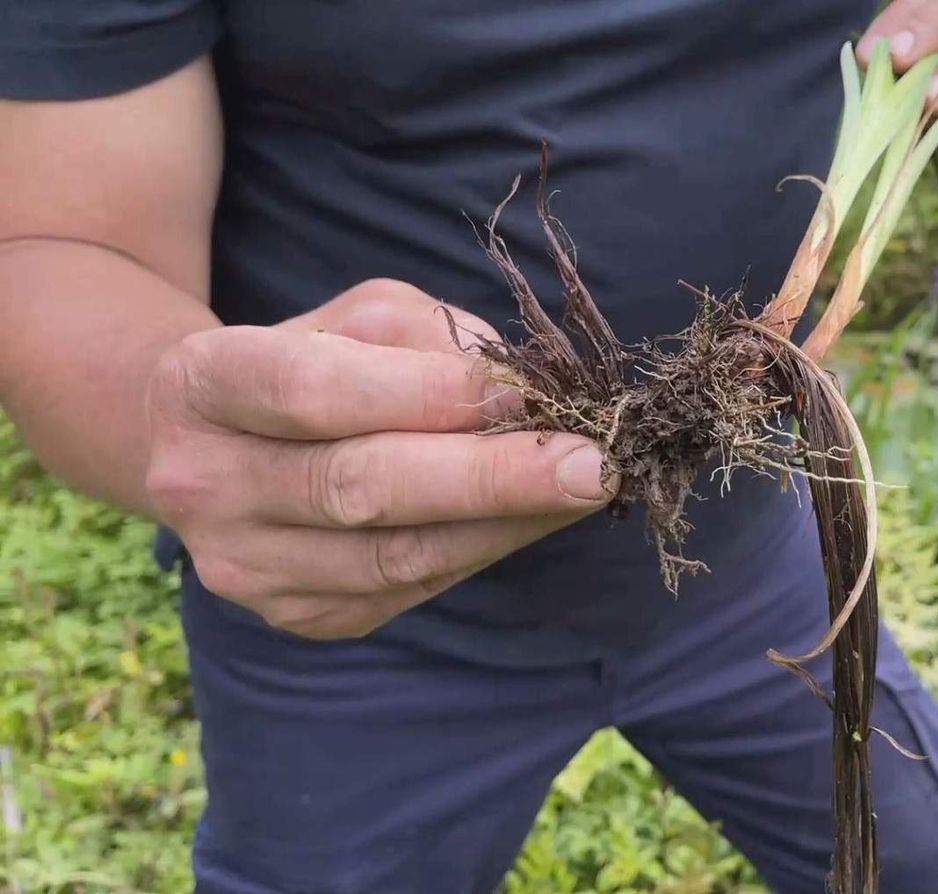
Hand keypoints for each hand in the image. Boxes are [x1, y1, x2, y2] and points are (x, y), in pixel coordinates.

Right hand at [144, 279, 614, 639]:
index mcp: (205, 383)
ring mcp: (247, 564)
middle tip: (594, 466)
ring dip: (505, 523)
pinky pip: (409, 589)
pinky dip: (483, 551)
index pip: (316, 390)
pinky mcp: (297, 615)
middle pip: (360, 488)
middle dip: (491, 478)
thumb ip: (430, 343)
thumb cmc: (308, 359)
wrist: (216, 447)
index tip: (530, 395)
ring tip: (585, 491)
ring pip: (395, 556)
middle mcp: (207, 484)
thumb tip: (525, 399)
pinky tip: (535, 520)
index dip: (427, 394)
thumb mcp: (355, 318)